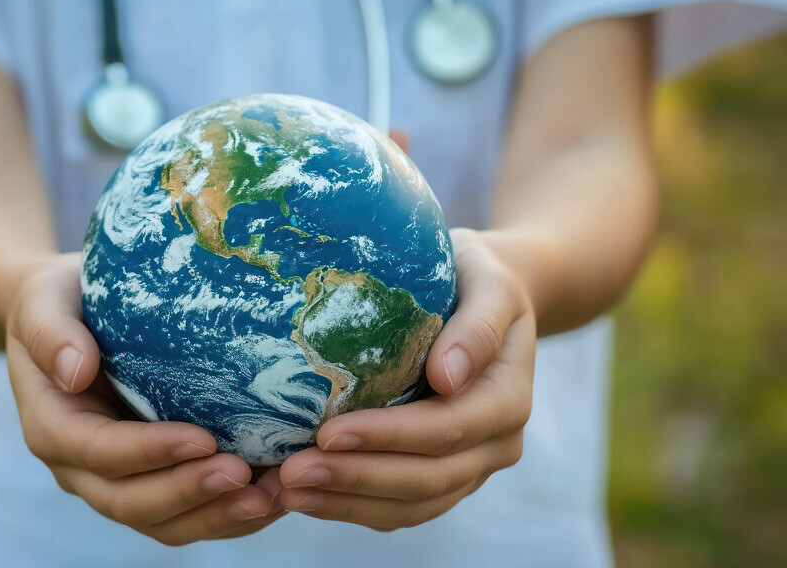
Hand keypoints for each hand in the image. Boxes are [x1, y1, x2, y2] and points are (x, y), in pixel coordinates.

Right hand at [5, 254, 283, 544]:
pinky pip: (188, 515)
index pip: (99, 452)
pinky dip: (229, 513)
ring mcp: (118, 481)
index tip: (204, 438)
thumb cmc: (62, 301)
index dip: (150, 453)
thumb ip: (51, 331)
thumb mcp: (45, 301)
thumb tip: (75, 371)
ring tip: (270, 497)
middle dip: (190, 493)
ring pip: (164, 522)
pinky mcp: (153, 481)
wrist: (71, 316)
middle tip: (246, 477)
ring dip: (218, 516)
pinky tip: (273, 496)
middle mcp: (81, 467)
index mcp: (53, 426)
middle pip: (132, 501)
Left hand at [277, 229, 535, 530]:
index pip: (447, 430)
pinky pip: (398, 509)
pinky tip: (301, 497)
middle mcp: (494, 445)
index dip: (387, 436)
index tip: (327, 433)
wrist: (485, 299)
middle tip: (290, 473)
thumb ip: (477, 326)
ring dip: (344, 503)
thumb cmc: (477, 281)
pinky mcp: (440, 478)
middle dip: (354, 479)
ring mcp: (469, 468)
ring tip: (285, 492)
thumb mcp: (488, 284)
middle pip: (425, 479)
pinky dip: (349, 507)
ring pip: (409, 506)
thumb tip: (447, 375)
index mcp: (507, 400)